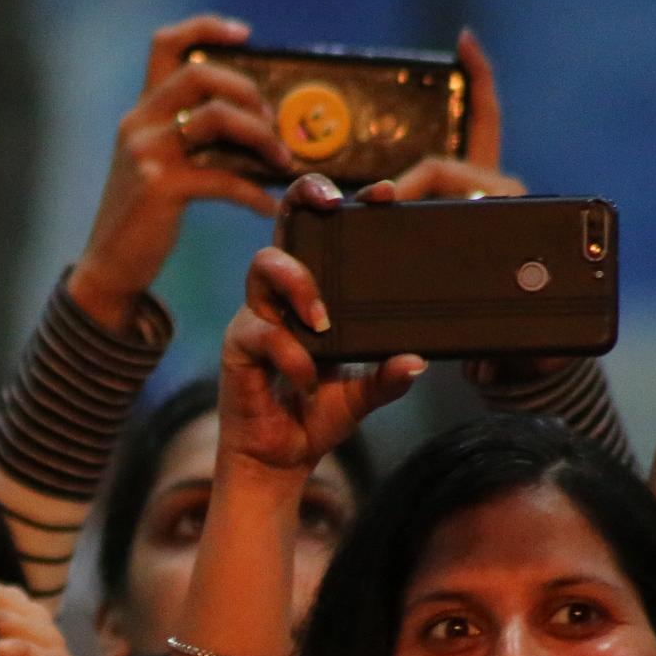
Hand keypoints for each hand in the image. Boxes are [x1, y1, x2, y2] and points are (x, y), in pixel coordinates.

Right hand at [65, 15, 289, 326]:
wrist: (110, 266)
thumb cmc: (146, 217)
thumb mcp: (160, 164)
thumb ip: (192, 138)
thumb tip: (259, 126)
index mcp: (141, 111)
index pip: (165, 43)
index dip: (206, 26)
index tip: (245, 34)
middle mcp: (139, 123)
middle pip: (202, 74)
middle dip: (249, 93)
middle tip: (273, 124)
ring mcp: (146, 152)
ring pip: (217, 117)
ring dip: (261, 137)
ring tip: (281, 163)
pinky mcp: (160, 187)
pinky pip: (222, 177)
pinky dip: (253, 192)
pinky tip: (268, 206)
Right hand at [218, 178, 423, 476]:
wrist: (279, 460)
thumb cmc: (315, 416)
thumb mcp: (364, 394)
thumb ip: (388, 376)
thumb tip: (418, 360)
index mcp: (311, 294)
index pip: (322, 232)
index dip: (345, 205)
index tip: (384, 194)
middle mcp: (280, 296)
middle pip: (285, 224)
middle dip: (305, 199)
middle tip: (334, 202)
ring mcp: (256, 316)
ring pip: (264, 265)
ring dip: (299, 284)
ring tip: (323, 321)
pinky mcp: (238, 345)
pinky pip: (264, 334)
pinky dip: (292, 358)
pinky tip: (308, 382)